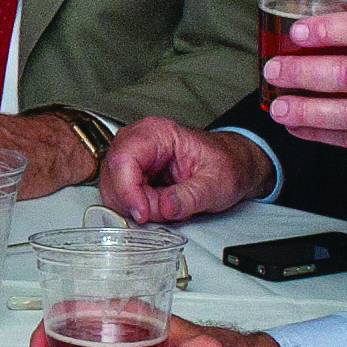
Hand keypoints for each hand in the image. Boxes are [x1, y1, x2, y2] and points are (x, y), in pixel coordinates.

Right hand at [94, 118, 271, 223]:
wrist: (232, 165)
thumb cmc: (226, 165)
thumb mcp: (216, 184)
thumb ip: (190, 197)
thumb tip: (165, 207)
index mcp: (157, 133)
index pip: (123, 159)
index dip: (128, 191)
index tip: (144, 213)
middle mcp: (138, 141)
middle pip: (114, 178)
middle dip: (138, 202)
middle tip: (168, 207)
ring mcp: (132, 158)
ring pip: (114, 191)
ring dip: (140, 206)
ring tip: (170, 203)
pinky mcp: (131, 174)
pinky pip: (121, 197)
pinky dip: (140, 208)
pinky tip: (162, 202)